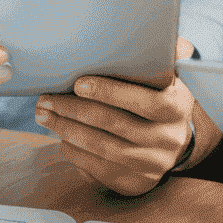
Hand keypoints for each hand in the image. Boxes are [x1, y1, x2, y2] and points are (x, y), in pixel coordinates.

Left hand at [35, 36, 198, 196]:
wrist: (176, 142)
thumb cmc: (164, 98)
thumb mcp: (173, 76)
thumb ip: (170, 54)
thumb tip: (169, 39)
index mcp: (176, 108)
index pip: (142, 100)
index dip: (108, 92)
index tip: (78, 83)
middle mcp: (166, 139)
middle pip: (114, 123)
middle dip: (74, 109)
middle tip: (46, 99)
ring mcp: (151, 165)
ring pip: (102, 147)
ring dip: (67, 130)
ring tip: (45, 115)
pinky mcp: (135, 183)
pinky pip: (99, 170)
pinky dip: (76, 152)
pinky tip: (61, 137)